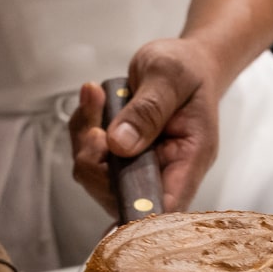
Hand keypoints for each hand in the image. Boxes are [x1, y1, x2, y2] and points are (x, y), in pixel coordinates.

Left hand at [69, 38, 221, 213]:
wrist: (186, 62)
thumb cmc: (187, 69)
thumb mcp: (169, 77)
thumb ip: (148, 109)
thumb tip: (119, 145)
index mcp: (190, 159)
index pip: (165, 206)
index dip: (135, 209)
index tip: (110, 177)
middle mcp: (165, 172)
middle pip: (121, 197)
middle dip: (96, 163)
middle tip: (94, 126)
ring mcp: (140, 166)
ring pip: (98, 177)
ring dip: (85, 141)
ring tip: (95, 98)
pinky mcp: (121, 157)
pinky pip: (90, 156)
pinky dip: (82, 129)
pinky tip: (94, 100)